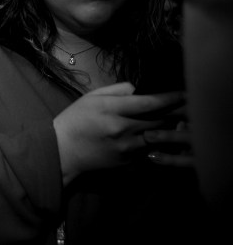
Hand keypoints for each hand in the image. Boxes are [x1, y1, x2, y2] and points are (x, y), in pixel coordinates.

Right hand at [53, 82, 185, 184]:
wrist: (63, 150)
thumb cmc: (75, 120)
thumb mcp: (91, 98)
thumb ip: (117, 90)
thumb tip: (139, 90)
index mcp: (110, 109)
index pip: (148, 102)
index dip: (170, 98)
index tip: (184, 94)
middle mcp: (121, 129)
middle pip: (159, 120)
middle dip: (176, 113)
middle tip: (190, 107)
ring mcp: (125, 148)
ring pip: (157, 136)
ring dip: (169, 129)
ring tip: (182, 121)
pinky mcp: (127, 162)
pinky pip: (149, 150)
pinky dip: (157, 143)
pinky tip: (163, 138)